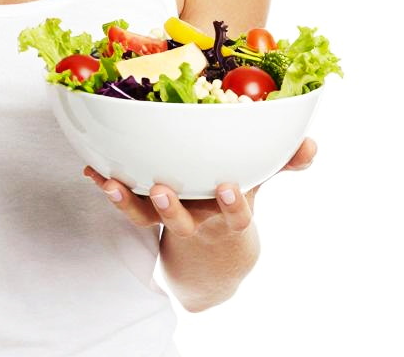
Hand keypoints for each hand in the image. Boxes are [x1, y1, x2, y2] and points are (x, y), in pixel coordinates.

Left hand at [83, 137, 316, 237]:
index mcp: (227, 215)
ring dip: (128, 202)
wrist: (213, 259)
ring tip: (112, 183)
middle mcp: (196, 222)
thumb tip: (311, 143)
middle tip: (161, 189)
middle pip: (184, 222)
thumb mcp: (259, 186)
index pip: (235, 214)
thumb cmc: (235, 203)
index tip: (230, 187)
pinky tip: (92, 171)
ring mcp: (168, 221)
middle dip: (172, 208)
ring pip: (147, 218)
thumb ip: (281, 164)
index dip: (233, 204)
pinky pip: (124, 204)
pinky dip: (108, 188)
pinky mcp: (144, 215)